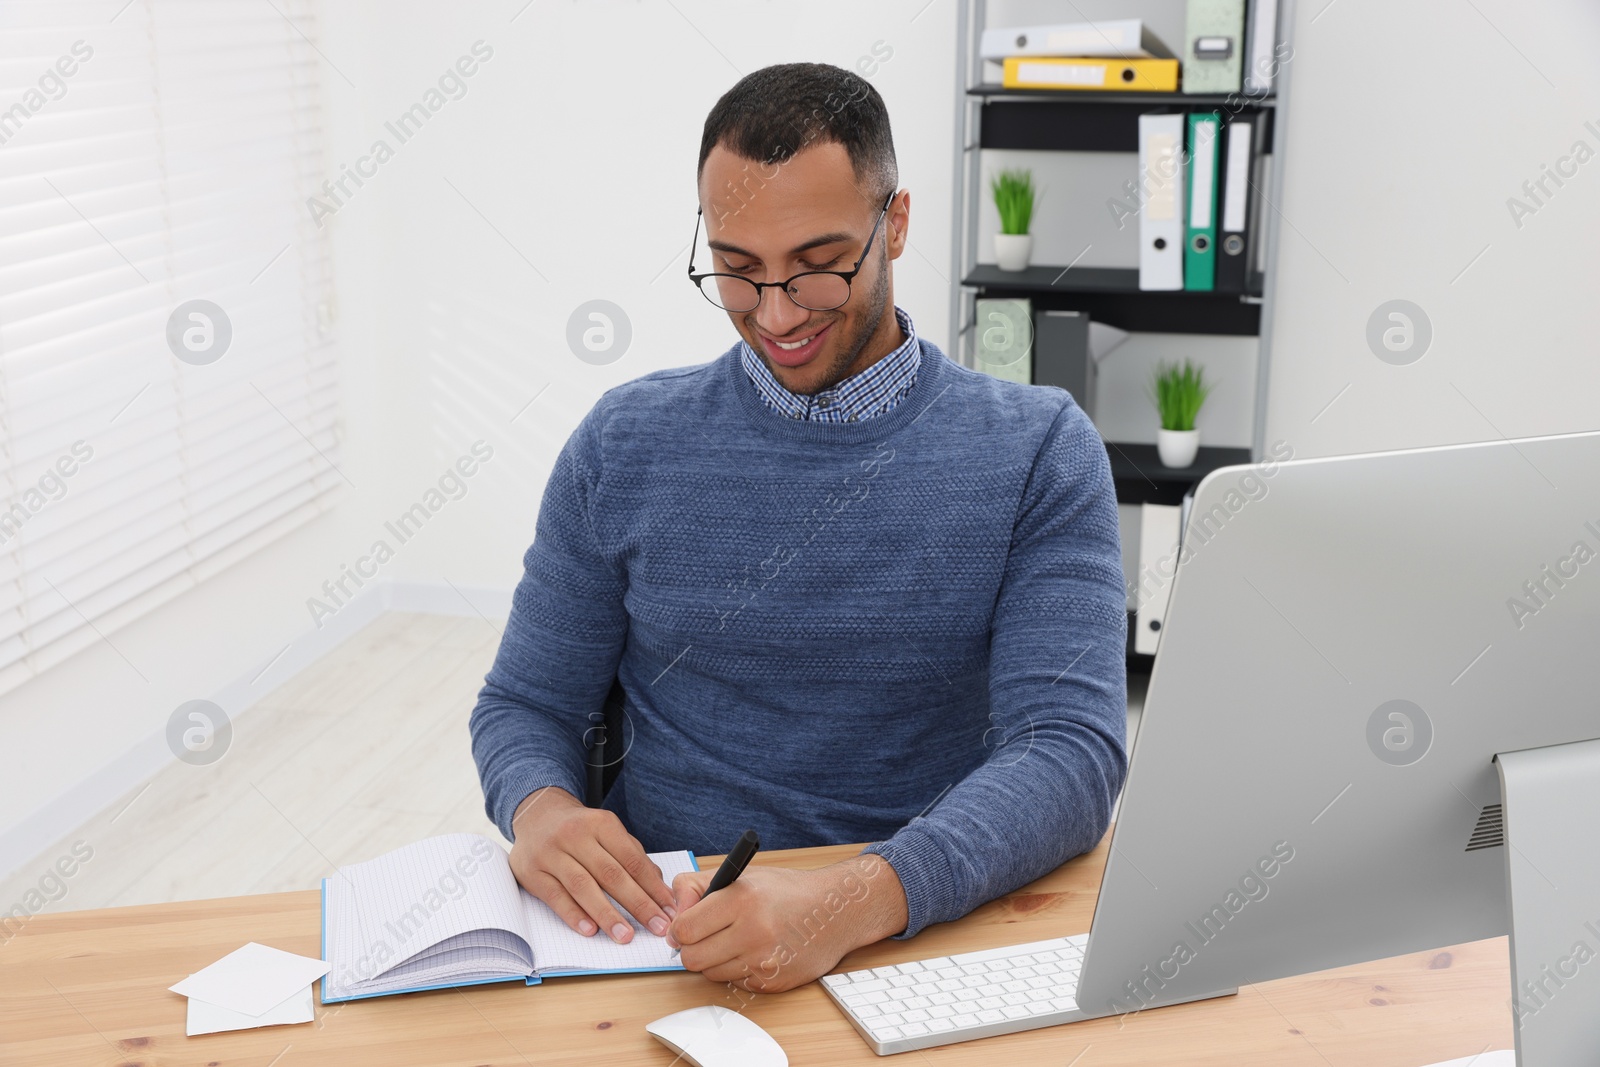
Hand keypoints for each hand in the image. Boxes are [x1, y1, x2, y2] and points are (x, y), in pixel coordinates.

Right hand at [507, 786, 678, 943]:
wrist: (536, 816)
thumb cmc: (580, 830)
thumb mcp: (607, 831)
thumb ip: (632, 855)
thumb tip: (658, 886)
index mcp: (601, 824)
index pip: (632, 860)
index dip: (653, 887)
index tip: (670, 910)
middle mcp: (575, 835)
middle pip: (611, 874)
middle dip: (638, 904)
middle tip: (658, 927)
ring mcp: (551, 853)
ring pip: (583, 886)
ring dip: (607, 914)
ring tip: (625, 935)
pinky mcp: (531, 872)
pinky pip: (555, 896)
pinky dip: (573, 914)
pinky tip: (590, 929)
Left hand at [666, 853, 906, 992]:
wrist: (835, 910)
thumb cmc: (786, 891)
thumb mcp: (740, 875)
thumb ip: (696, 888)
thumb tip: (671, 920)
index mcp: (741, 900)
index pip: (684, 930)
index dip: (679, 929)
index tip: (684, 927)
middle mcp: (754, 932)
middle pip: (692, 959)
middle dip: (692, 949)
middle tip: (704, 937)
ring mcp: (765, 961)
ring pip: (711, 974)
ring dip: (717, 960)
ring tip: (737, 940)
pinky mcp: (773, 983)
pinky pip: (736, 983)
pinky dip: (738, 971)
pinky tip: (755, 952)